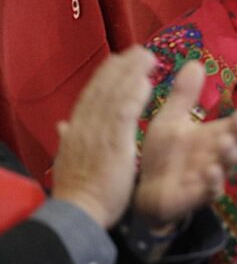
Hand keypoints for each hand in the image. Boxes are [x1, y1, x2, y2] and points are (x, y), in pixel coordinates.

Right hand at [52, 47, 155, 228]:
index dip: (105, 77)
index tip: (118, 60)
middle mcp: (84, 127)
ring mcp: (98, 134)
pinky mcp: (113, 144)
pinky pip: (124, 113)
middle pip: (102, 89)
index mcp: (75, 131)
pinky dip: (134, 95)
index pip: (90, 97)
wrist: (78, 212)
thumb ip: (68, 140)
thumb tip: (62, 124)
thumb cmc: (80, 192)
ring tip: (147, 57)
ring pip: (114, 96)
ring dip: (131, 73)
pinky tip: (146, 81)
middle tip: (138, 50)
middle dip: (120, 68)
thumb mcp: (69, 161)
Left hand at [134, 61, 236, 230]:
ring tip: (226, 142)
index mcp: (215, 135)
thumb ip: (185, 96)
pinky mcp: (199, 195)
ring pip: (227, 165)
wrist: (147, 191)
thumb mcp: (172, 120)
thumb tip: (196, 62)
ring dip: (229, 154)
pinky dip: (213, 181)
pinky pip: (211, 189)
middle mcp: (218, 155)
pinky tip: (210, 171)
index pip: (236, 124)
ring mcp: (212, 175)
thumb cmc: (165, 154)